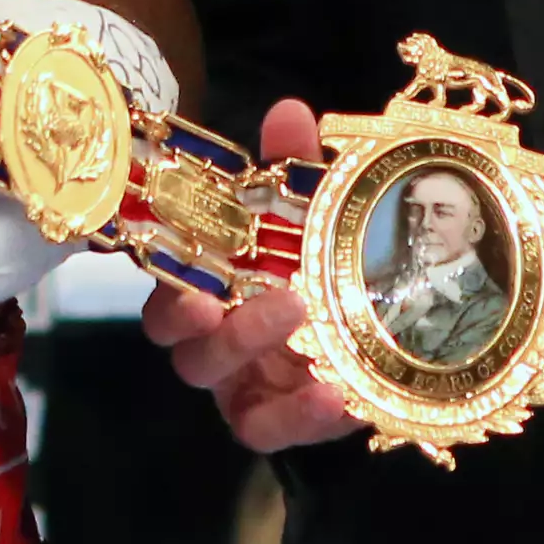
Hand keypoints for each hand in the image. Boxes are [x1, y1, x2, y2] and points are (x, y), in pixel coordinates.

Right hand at [140, 98, 363, 451]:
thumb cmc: (314, 260)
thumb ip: (293, 170)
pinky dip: (304, 418)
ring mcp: (248, 390)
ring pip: (230, 399)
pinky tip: (340, 395)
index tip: (194, 287)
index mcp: (210, 291)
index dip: (172, 297)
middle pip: (191, 354)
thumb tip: (289, 112)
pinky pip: (276, 431)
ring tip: (310, 336)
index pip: (168, 298)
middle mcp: (218, 344)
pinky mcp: (286, 420)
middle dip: (224, 332)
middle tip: (264, 300)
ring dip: (258, 363)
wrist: (376, 318)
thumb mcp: (309, 211)